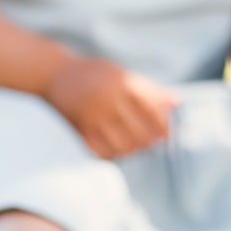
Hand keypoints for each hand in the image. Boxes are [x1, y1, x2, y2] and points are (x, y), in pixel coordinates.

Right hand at [43, 56, 178, 159]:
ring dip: (131, 151)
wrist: (54, 74)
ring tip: (133, 148)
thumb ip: (149, 90)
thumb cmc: (94, 73)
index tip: (166, 135)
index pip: (152, 111)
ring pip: (123, 147)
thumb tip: (177, 104)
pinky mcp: (79, 130)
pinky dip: (112, 156)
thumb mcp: (122, 73)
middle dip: (149, 143)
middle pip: (140, 133)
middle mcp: (109, 100)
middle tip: (150, 145)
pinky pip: (102, 153)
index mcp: (122, 83)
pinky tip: (115, 151)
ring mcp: (93, 117)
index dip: (163, 127)